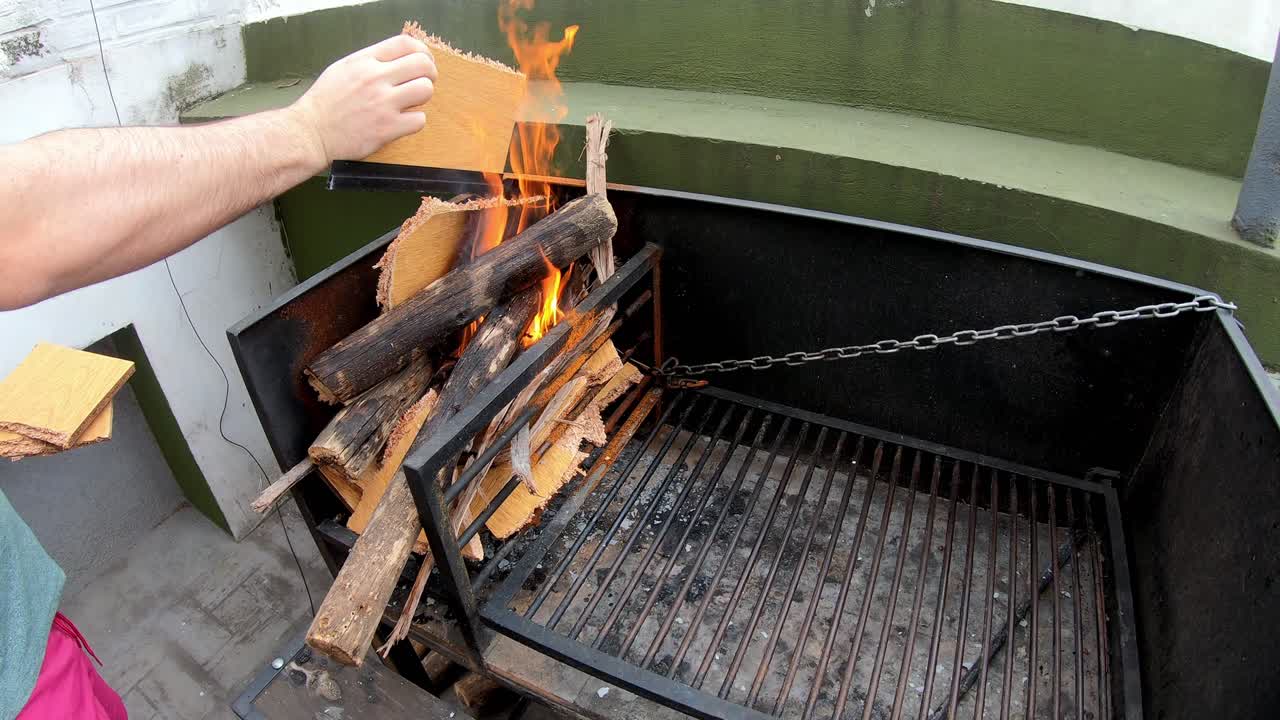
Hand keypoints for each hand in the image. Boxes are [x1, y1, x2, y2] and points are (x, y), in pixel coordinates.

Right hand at [288, 35, 437, 165]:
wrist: (310, 133)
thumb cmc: (325, 103)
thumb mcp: (343, 69)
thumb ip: (371, 61)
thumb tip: (399, 58)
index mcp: (364, 61)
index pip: (406, 44)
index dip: (423, 52)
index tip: (425, 62)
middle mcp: (375, 78)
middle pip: (423, 65)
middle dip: (430, 73)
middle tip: (423, 83)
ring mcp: (383, 103)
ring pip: (426, 90)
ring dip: (422, 97)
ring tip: (409, 103)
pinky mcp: (387, 128)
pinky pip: (420, 119)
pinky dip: (414, 121)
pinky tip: (401, 122)